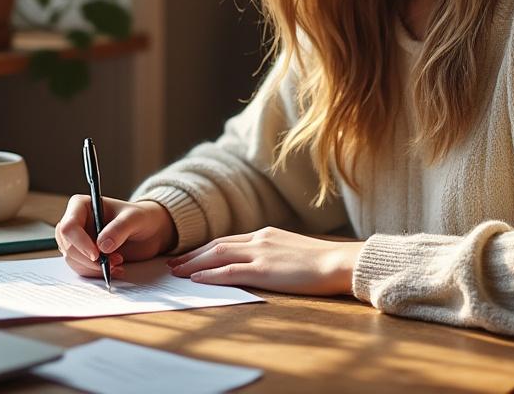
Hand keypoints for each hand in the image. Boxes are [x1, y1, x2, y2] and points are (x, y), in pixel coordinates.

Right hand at [55, 195, 177, 279]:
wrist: (149, 232)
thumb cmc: (141, 218)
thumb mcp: (134, 219)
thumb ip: (119, 228)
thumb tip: (102, 245)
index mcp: (82, 206)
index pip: (69, 226)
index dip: (79, 242)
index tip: (97, 255)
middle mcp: (76, 222)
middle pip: (68, 246)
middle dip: (89, 259)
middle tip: (113, 261)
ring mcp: (78, 240)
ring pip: (73, 260)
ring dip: (94, 267)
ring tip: (118, 263)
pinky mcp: (84, 254)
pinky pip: (82, 268)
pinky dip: (97, 272)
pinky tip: (115, 268)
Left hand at [167, 227, 363, 295]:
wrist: (339, 262)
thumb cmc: (323, 262)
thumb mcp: (294, 251)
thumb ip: (276, 254)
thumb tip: (265, 265)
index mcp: (267, 234)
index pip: (228, 240)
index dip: (206, 249)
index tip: (190, 256)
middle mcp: (259, 239)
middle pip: (217, 245)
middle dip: (193, 255)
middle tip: (173, 264)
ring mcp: (260, 253)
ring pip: (217, 255)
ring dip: (194, 264)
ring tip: (176, 272)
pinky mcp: (264, 270)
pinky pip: (229, 271)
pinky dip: (210, 274)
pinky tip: (196, 279)